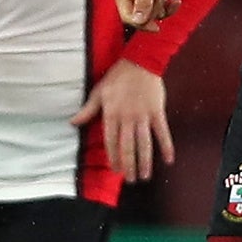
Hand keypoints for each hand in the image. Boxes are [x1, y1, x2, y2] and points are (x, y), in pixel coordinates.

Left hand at [70, 59, 171, 182]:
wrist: (140, 61)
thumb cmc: (117, 77)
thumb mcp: (98, 92)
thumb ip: (87, 110)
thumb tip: (72, 122)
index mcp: (111, 114)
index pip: (111, 142)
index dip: (113, 157)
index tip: (115, 170)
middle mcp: (127, 118)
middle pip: (127, 147)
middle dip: (128, 165)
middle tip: (130, 179)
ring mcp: (143, 116)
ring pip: (144, 144)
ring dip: (144, 162)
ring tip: (145, 176)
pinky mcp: (157, 112)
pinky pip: (162, 132)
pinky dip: (166, 146)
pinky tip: (169, 160)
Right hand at [113, 0, 184, 30]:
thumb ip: (144, 1)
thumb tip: (138, 20)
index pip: (127, 16)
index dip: (141, 24)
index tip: (156, 27)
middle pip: (139, 17)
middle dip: (154, 13)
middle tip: (164, 2)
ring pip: (151, 13)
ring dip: (163, 9)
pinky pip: (159, 7)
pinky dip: (168, 6)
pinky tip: (176, 0)